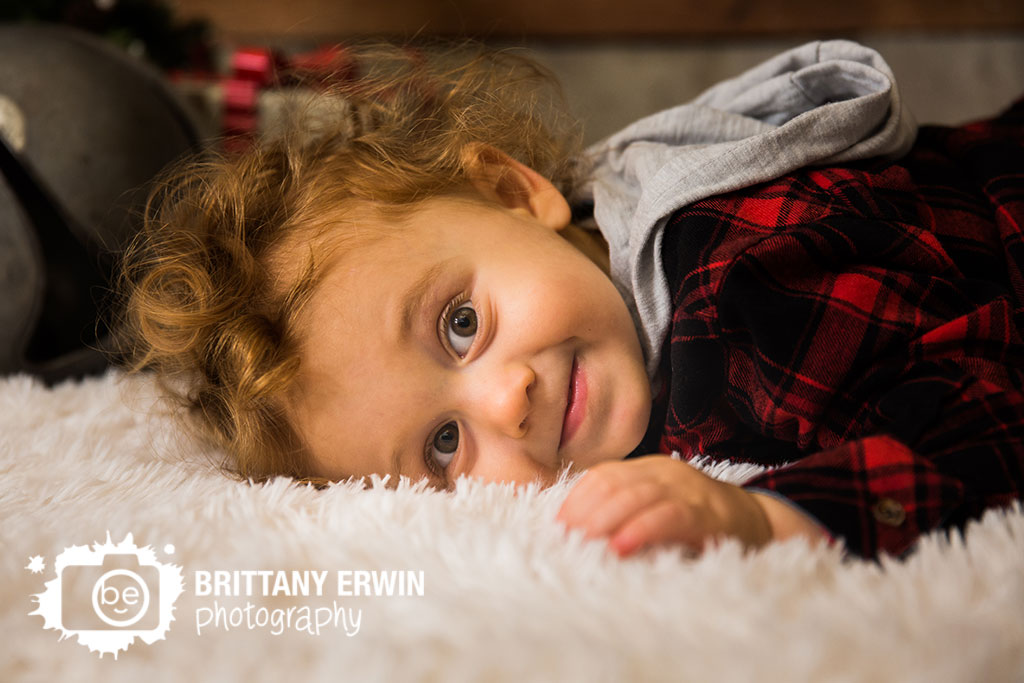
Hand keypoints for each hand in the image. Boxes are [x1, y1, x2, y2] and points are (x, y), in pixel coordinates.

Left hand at [556, 455, 823, 555]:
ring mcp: (687, 489)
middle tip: (564, 538)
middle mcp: (665, 472)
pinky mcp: (706, 513)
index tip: (557, 524)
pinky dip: (641, 531)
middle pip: (614, 484)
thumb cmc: (697, 523)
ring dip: (605, 521)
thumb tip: (576, 531)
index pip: (603, 475)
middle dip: (585, 512)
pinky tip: (621, 547)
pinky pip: (668, 517)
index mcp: (648, 469)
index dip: (577, 499)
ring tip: (583, 543)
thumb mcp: (657, 508)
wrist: (756, 523)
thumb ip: (624, 512)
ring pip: (636, 497)